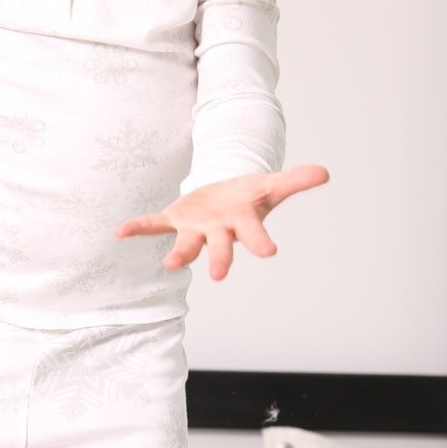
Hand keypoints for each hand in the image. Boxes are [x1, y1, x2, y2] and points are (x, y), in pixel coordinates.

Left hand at [115, 163, 330, 279]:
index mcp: (242, 222)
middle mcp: (219, 231)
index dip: (260, 241)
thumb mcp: (271, 184)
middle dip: (219, 258)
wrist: (224, 197)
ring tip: (172, 264)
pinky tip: (121, 232)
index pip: (253, 233)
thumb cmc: (248, 197)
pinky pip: (155, 224)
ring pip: (188, 243)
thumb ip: (295, 181)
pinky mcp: (175, 219)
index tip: (270, 252)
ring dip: (180, 253)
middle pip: (220, 246)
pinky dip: (139, 227)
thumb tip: (325, 172)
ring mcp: (196, 228)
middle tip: (218, 275)